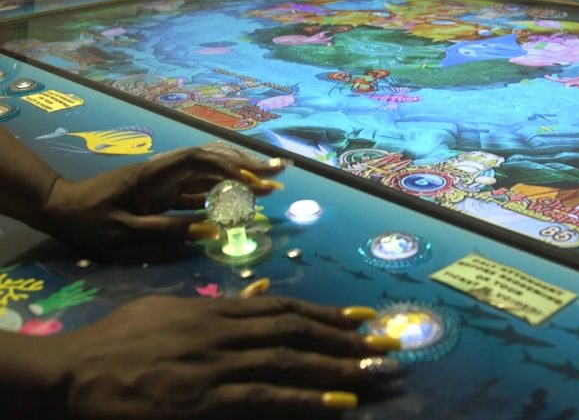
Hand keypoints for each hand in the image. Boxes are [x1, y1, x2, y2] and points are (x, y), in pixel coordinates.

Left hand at [39, 145, 287, 250]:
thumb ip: (167, 229)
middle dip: (248, 164)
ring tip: (271, 182)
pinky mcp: (165, 194)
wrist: (62, 210)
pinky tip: (243, 199)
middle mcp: (166, 172)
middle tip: (280, 171)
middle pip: (213, 160)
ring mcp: (167, 182)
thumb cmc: (90, 220)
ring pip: (210, 173)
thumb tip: (210, 229)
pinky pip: (201, 190)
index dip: (229, 166)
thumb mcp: (125, 230)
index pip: (199, 160)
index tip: (254, 179)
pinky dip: (224, 192)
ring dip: (241, 175)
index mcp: (155, 175)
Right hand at [45, 295, 399, 419]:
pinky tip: (339, 403)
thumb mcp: (168, 309)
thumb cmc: (119, 340)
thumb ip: (217, 302)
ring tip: (376, 370)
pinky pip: (266, 396)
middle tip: (386, 342)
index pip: (282, 308)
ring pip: (290, 360)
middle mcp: (225, 332)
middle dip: (346, 337)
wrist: (77, 372)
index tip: (361, 316)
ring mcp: (217, 365)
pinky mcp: (206, 399)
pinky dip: (306, 398)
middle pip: (297, 331)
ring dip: (338, 365)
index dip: (326, 312)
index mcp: (216, 310)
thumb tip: (256, 292)